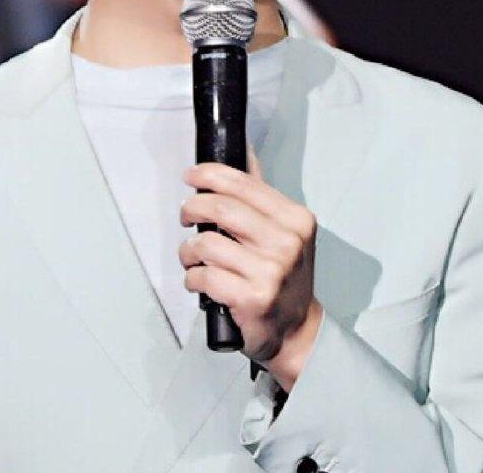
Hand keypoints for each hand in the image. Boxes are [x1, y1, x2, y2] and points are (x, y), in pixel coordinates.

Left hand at [179, 145, 323, 391]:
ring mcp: (270, 273)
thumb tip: (244, 152)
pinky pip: (204, 276)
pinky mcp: (250, 299)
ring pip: (207, 244)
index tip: (191, 176)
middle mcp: (286, 244)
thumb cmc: (284, 278)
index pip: (244, 184)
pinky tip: (199, 279)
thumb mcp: (285, 230)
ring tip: (192, 256)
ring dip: (189, 250)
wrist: (296, 330)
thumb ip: (261, 193)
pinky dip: (193, 277)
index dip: (210, 174)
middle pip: (222, 209)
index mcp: (295, 219)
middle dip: (193, 208)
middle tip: (186, 215)